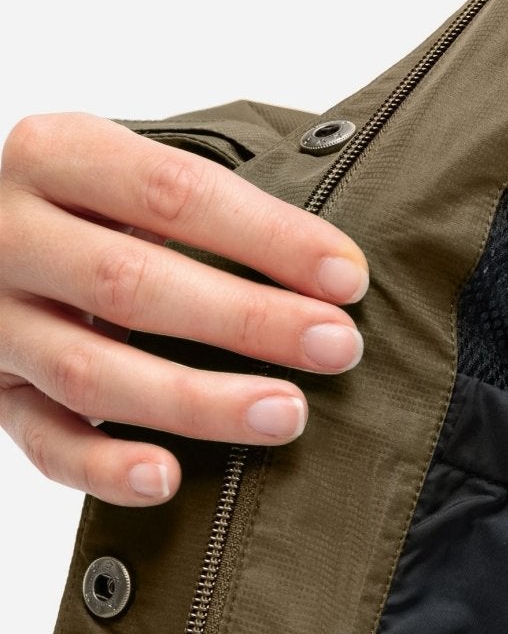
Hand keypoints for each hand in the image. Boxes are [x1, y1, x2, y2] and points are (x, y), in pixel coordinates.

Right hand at [0, 113, 368, 503]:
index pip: (170, 191)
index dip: (267, 236)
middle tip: (338, 347)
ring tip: (286, 415)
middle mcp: (8, 234)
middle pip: (131, 284)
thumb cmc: (94, 208)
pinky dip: (105, 467)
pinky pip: (46, 443)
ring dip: (197, 402)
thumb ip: (209, 203)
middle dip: (249, 319)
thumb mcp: (131, 173)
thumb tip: (338, 268)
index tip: (348, 279)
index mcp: (53, 154)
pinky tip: (165, 479)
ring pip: (90, 372)